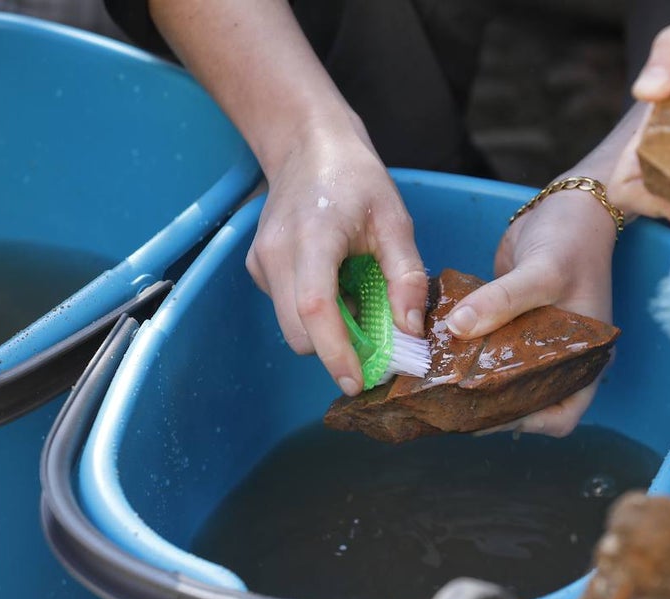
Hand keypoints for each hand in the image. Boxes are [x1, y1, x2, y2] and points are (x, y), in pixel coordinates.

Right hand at [245, 114, 427, 397]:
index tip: (357, 381)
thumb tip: (410, 331)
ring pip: (291, 326)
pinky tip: (336, 284)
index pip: (315, 310)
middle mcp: (276, 254)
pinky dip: (315, 314)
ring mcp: (262, 261)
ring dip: (327, 333)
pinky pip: (287, 309)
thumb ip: (406, 278)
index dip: (335, 353)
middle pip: (299, 332)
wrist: (307, 145)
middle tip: (376, 348)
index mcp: (313, 239)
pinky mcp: (259, 267)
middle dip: (336, 351)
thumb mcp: (396, 222)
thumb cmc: (356, 179)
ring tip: (358, 301)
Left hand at [443, 188, 617, 436]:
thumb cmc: (572, 242)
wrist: (569, 204)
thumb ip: (501, 301)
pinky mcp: (511, 324)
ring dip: (475, 384)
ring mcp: (536, 344)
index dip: (530, 424)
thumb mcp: (543, 272)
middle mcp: (562, 359)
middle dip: (491, 409)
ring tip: (437, 389)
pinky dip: (469, 355)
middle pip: (527, 403)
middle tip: (449, 408)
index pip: (562, 414)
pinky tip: (439, 354)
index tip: (489, 417)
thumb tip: (458, 327)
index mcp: (584, 360)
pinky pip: (490, 350)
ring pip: (505, 379)